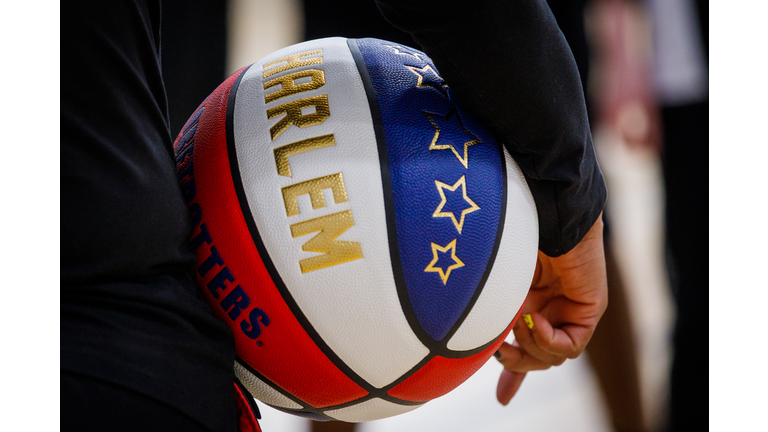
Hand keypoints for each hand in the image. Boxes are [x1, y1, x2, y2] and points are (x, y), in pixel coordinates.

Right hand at [494, 214, 607, 404]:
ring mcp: (569, 309)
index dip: (513, 374)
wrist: (539, 211)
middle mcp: (549, 308)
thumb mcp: (492, 285)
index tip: (501, 397)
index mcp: (526, 301)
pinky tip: (534, 322)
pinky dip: (549, 341)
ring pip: (553, 357)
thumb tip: (472, 345)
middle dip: (517, 365)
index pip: (524, 347)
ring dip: (530, 349)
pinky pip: (571, 345)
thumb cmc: (508, 236)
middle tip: (500, 353)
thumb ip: (489, 314)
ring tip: (517, 325)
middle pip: (538, 358)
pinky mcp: (589, 308)